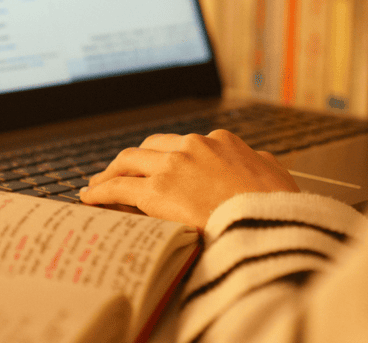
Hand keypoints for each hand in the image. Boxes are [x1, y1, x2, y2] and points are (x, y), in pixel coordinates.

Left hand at [79, 129, 299, 228]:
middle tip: (119, 172)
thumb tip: (258, 163)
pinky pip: (119, 188)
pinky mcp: (157, 191)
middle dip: (133, 160)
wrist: (271, 225)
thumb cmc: (277, 209)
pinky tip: (90, 199)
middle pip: (150, 148)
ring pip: (129, 162)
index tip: (158, 170)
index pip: (182, 145)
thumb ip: (260, 165)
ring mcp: (174, 166)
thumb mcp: (277, 177)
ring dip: (110, 172)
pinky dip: (101, 191)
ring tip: (98, 185)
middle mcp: (195, 146)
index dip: (165, 158)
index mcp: (222, 142)